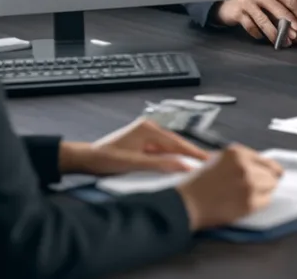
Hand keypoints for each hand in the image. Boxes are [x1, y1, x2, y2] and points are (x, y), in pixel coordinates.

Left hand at [60, 118, 210, 175]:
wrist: (87, 159)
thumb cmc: (104, 158)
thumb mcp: (133, 163)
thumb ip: (159, 165)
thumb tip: (181, 165)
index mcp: (148, 129)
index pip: (178, 143)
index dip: (194, 153)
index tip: (208, 161)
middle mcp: (149, 129)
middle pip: (178, 144)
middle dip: (193, 155)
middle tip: (210, 165)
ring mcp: (147, 136)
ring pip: (172, 148)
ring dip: (184, 157)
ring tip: (199, 167)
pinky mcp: (144, 144)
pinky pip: (164, 151)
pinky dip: (174, 159)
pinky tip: (180, 166)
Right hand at [174, 145, 283, 230]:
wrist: (188, 204)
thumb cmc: (198, 184)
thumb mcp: (217, 160)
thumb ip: (239, 160)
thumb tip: (259, 167)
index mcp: (237, 152)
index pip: (266, 160)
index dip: (270, 169)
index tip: (274, 173)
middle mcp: (245, 166)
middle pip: (272, 174)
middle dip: (265, 181)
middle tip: (255, 188)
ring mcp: (249, 184)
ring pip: (271, 187)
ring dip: (263, 191)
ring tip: (248, 195)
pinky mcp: (250, 202)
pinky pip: (265, 201)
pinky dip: (259, 203)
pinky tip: (245, 203)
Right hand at [214, 0, 296, 45]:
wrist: (228, 3)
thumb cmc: (255, 4)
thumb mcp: (271, 1)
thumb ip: (288, 8)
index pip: (291, 0)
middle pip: (279, 9)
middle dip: (290, 24)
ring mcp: (249, 3)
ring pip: (265, 20)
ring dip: (275, 33)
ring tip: (284, 43)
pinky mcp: (239, 13)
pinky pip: (251, 26)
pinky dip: (258, 34)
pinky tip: (262, 39)